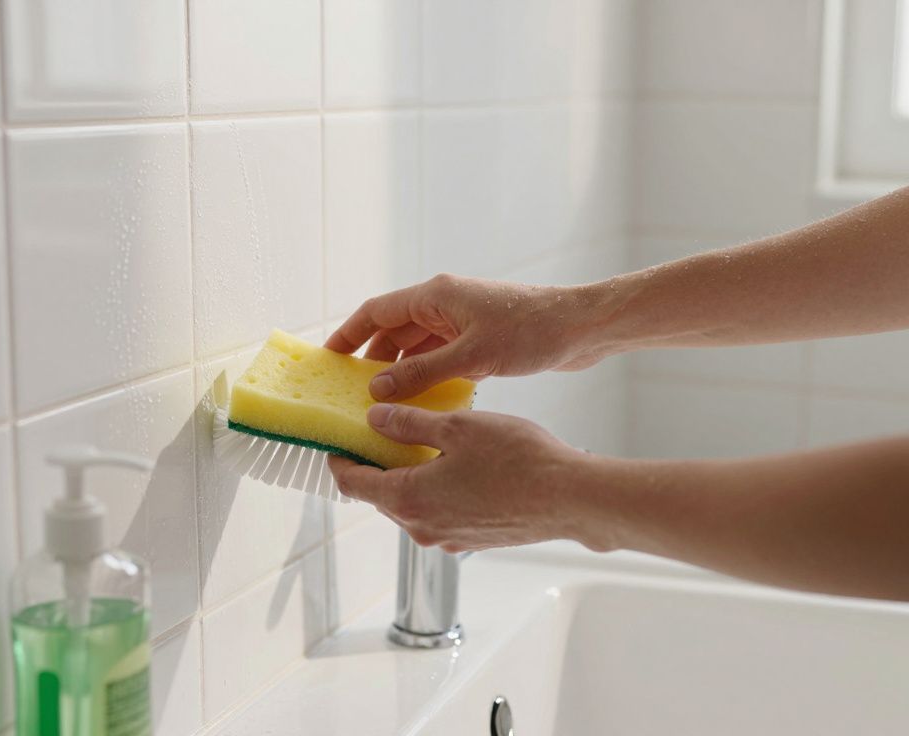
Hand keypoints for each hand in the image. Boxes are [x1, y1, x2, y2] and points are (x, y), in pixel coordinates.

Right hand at [325, 273, 615, 401]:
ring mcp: (462, 321)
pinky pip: (440, 357)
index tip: (326, 359)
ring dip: (400, 371)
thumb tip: (377, 390)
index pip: (376, 312)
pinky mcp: (480, 339)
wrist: (581, 329)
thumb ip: (421, 374)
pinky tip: (421, 403)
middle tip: (351, 392)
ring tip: (382, 403)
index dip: (348, 334)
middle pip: (393, 331)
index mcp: (435, 296)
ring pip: (417, 347)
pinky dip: (426, 377)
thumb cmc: (531, 331)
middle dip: (371, 360)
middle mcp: (444, 304)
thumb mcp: (471, 357)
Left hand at [328, 404, 589, 552]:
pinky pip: (439, 513)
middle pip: (380, 495)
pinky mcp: (471, 539)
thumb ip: (409, 424)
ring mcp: (447, 538)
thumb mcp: (457, 428)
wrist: (568, 498)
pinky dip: (435, 490)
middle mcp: (422, 527)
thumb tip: (375, 419)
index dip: (340, 459)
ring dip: (409, 477)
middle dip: (377, 464)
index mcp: (409, 499)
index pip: (353, 483)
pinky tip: (456, 465)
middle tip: (382, 431)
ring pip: (411, 505)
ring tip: (423, 443)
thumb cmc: (518, 460)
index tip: (339, 440)